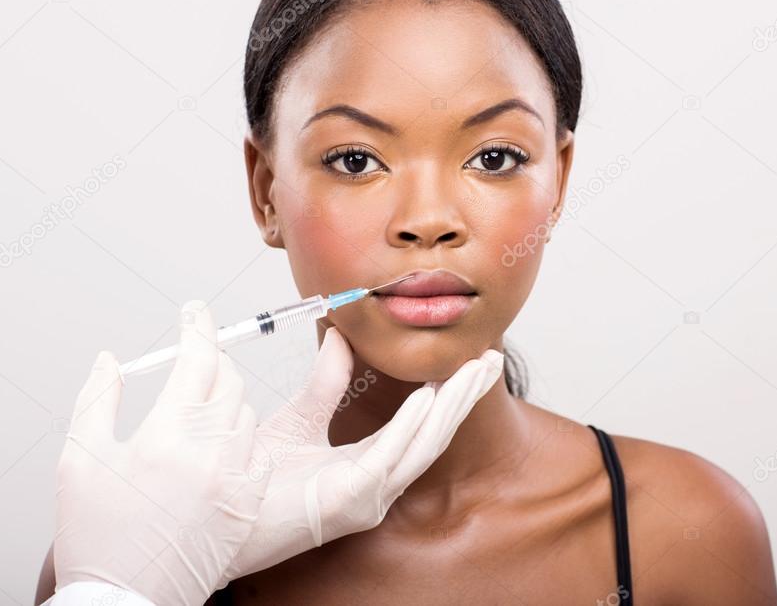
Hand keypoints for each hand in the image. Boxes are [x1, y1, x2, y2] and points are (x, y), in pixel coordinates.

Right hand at [54, 300, 268, 605]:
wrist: (124, 599)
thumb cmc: (96, 534)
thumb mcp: (80, 459)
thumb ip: (98, 399)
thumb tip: (112, 360)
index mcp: (168, 434)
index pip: (197, 359)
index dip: (198, 327)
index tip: (196, 311)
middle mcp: (211, 451)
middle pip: (229, 381)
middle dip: (212, 365)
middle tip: (193, 367)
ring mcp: (235, 478)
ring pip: (246, 414)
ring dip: (226, 403)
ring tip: (198, 415)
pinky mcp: (249, 503)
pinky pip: (258, 453)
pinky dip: (242, 442)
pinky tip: (218, 452)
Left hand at [217, 327, 502, 584]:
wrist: (212, 512)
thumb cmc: (252, 478)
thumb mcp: (299, 417)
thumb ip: (327, 380)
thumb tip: (341, 337)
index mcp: (367, 467)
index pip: (421, 428)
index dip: (449, 396)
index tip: (471, 364)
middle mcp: (375, 485)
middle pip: (434, 435)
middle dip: (464, 397)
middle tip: (490, 361)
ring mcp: (366, 497)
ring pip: (423, 446)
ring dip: (451, 406)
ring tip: (473, 372)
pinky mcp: (350, 501)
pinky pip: (389, 458)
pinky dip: (411, 426)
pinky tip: (429, 398)